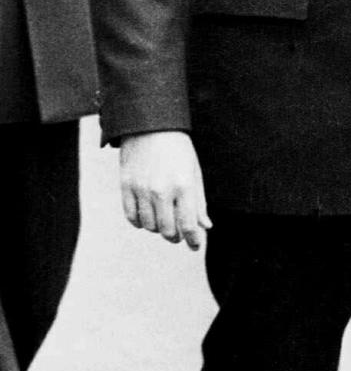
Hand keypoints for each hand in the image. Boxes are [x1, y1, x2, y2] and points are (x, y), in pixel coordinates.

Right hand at [119, 130, 211, 250]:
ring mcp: (141, 189)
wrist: (151, 125)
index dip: (194, 240)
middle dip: (175, 236)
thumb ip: (199, 201)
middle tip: (179, 233)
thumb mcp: (194, 171)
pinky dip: (140, 222)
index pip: (188, 225)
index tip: (196, 245)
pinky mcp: (126, 187)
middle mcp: (162, 190)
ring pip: (149, 226)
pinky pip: (131, 218)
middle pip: (167, 230)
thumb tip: (204, 227)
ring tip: (163, 218)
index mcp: (184, 185)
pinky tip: (147, 214)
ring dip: (158, 228)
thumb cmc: (178, 149)